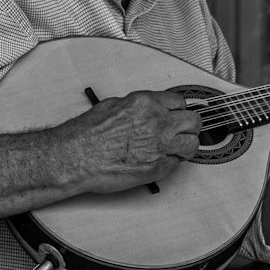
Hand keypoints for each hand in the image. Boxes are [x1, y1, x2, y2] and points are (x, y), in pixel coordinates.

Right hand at [64, 88, 200, 193]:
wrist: (76, 157)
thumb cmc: (87, 133)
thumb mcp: (113, 105)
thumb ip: (136, 107)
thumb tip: (144, 110)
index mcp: (146, 103)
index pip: (179, 102)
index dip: (179, 111)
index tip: (177, 117)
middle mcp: (157, 121)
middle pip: (193, 121)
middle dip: (189, 128)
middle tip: (182, 133)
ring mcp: (160, 145)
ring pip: (192, 144)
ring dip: (186, 147)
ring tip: (177, 150)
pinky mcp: (157, 167)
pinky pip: (177, 164)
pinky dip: (172, 163)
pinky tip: (160, 162)